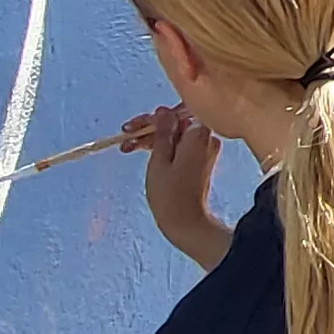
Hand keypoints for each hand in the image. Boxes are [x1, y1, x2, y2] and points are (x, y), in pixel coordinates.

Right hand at [128, 104, 223, 255]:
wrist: (186, 222)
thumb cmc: (170, 194)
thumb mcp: (160, 159)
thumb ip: (163, 132)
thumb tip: (163, 110)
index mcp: (199, 134)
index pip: (175, 113)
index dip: (151, 118)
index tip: (132, 127)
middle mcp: (207, 138)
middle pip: (176, 123)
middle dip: (150, 129)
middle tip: (127, 138)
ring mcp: (205, 149)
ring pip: (176, 135)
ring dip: (153, 139)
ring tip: (129, 147)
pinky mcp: (201, 160)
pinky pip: (181, 146)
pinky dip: (164, 148)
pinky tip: (145, 152)